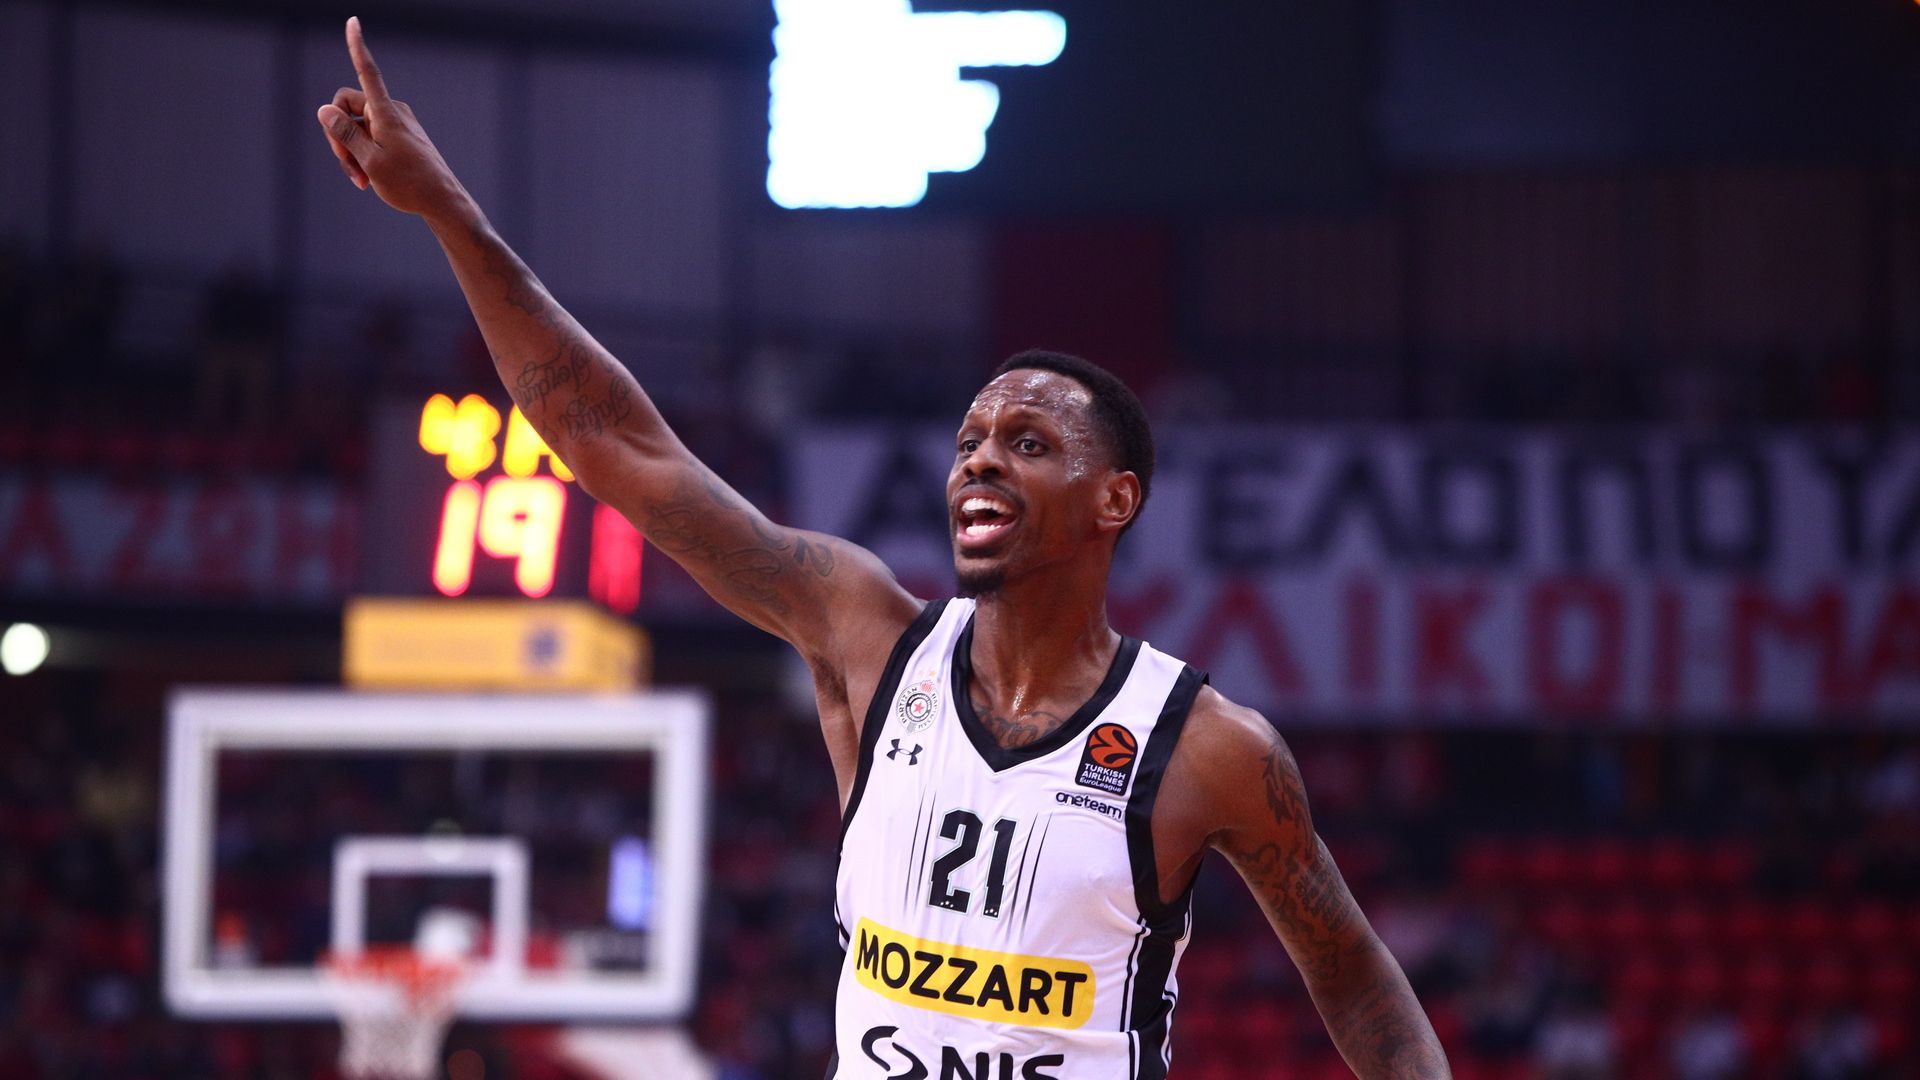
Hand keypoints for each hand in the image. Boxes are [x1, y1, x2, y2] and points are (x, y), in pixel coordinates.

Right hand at [316, 16, 465, 217]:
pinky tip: (366, 179)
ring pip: (356, 127)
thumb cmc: (409, 184)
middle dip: (338, 135)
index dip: (357, 47)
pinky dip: (363, 156)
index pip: (367, 72)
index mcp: (385, 113)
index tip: (353, 21)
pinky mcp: (398, 137)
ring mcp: (395, 124)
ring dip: (350, 152)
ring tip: (359, 179)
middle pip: (347, 108)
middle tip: (347, 167)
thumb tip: (324, 109)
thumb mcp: (369, 161)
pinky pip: (370, 137)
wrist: (442, 202)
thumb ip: (344, 134)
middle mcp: (391, 112)